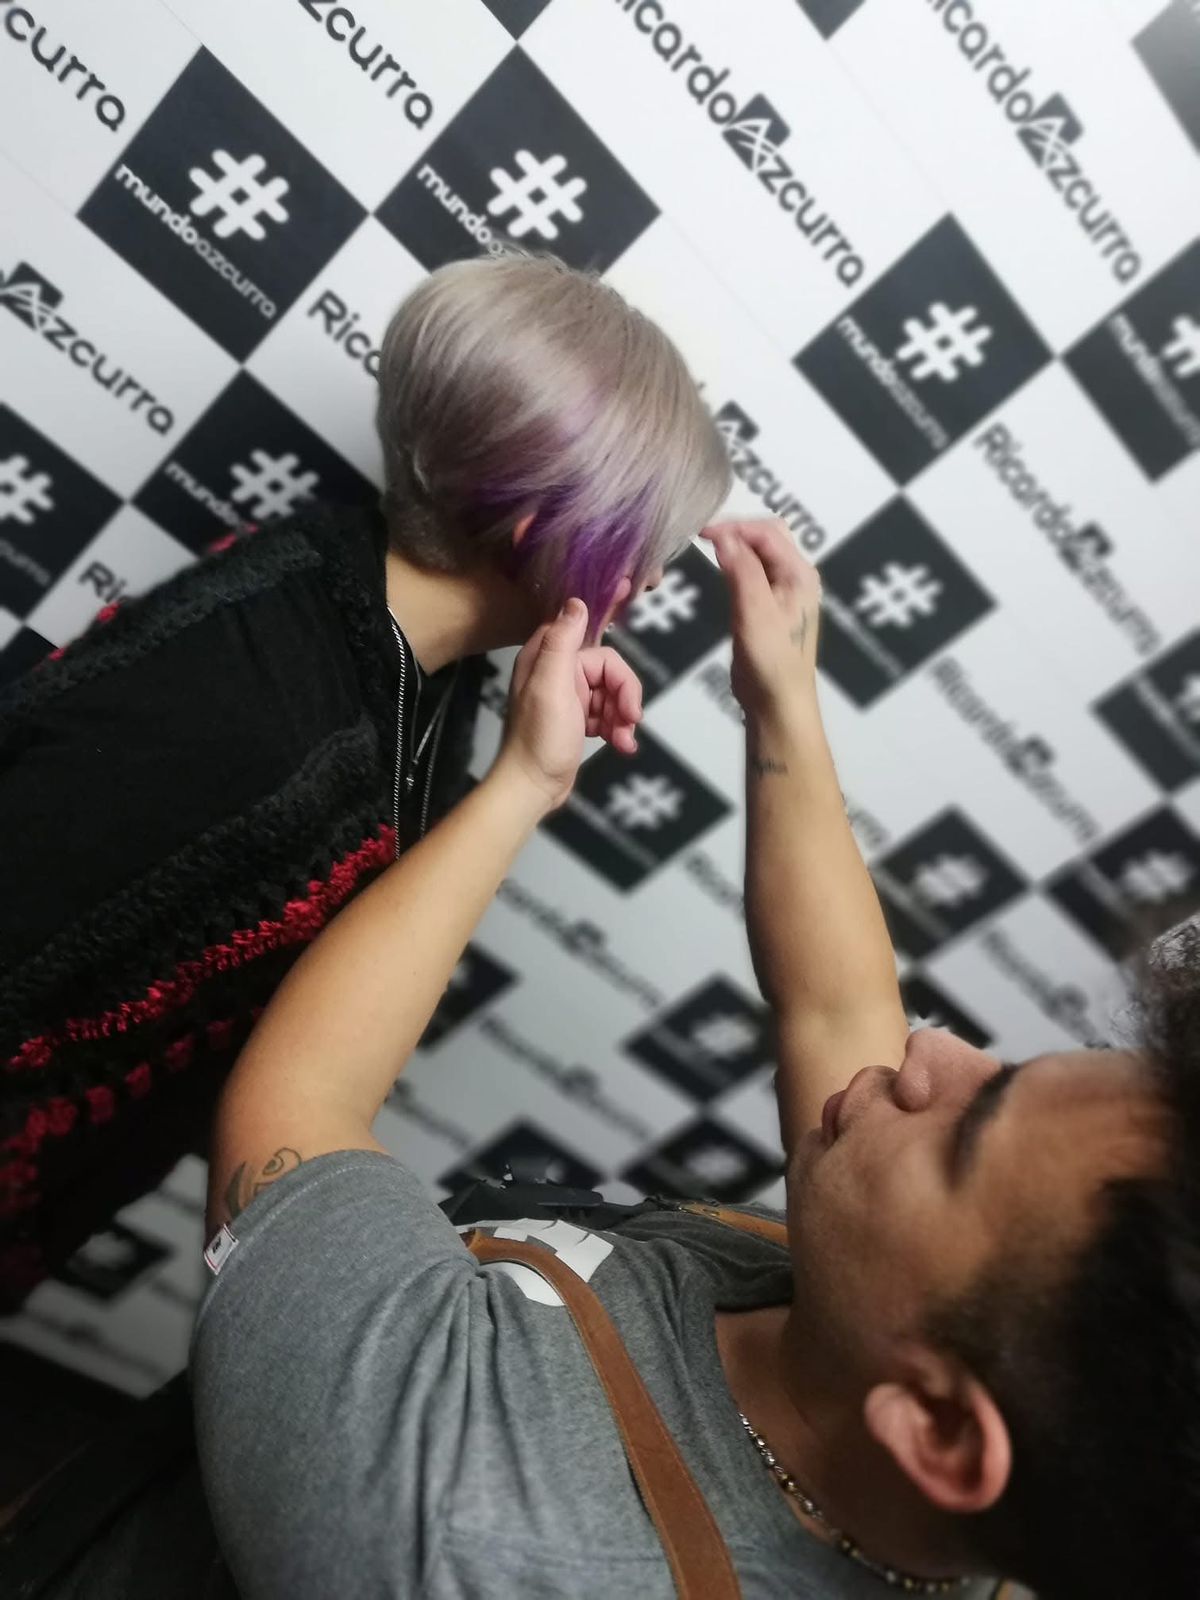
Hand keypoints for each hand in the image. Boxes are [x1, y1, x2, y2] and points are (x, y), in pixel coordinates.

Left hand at [496, 599, 643, 809]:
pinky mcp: (578, 717)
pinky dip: (618, 728)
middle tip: (631, 718)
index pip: (592, 637)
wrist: (533, 787)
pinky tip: (620, 745)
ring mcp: (569, 695)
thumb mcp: (550, 686)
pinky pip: (609, 712)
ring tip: (622, 740)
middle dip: (625, 695)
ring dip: (623, 716)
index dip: (611, 633)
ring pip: (613, 693)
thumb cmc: (538, 740)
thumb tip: (576, 603)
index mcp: (546, 657)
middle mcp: (557, 671)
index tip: (628, 616)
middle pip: (609, 669)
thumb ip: (562, 642)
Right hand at [702, 520, 821, 715]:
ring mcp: (785, 593)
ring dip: (736, 547)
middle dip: (737, 531)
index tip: (701, 533)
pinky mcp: (771, 608)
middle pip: (768, 537)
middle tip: (704, 538)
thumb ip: (741, 570)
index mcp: (800, 574)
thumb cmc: (771, 661)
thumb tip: (724, 536)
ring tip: (708, 549)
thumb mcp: (754, 612)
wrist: (777, 704)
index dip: (735, 526)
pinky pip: (755, 574)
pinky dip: (736, 565)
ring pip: (760, 555)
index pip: (767, 531)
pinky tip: (720, 570)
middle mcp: (797, 578)